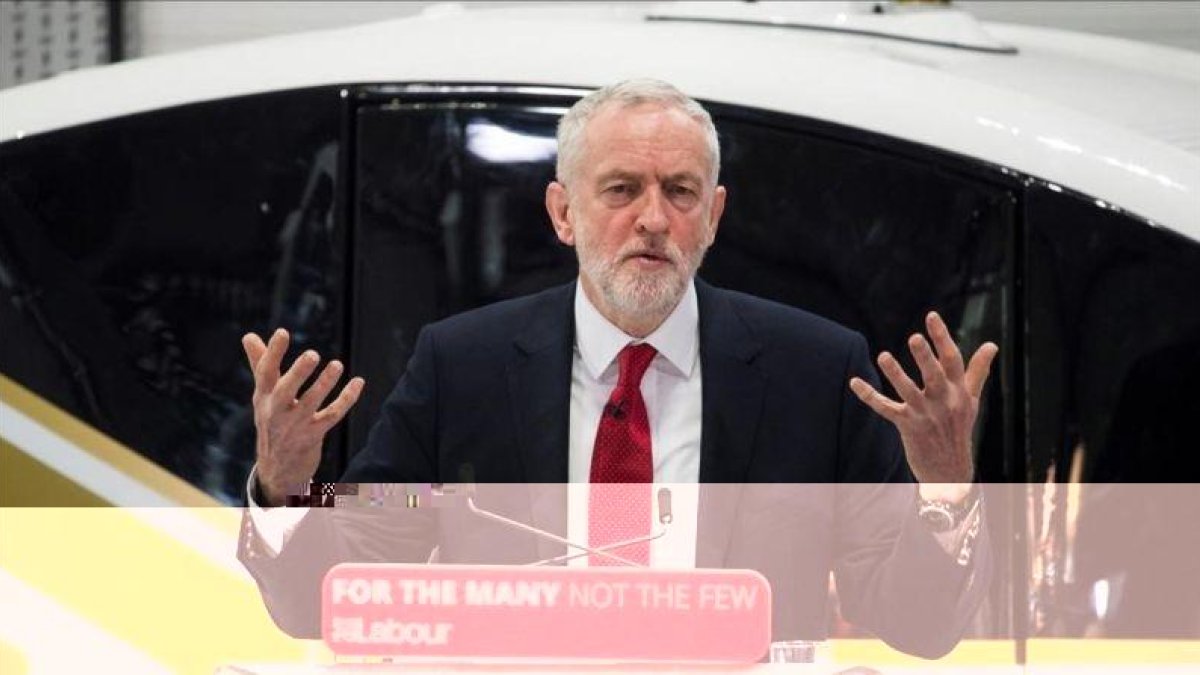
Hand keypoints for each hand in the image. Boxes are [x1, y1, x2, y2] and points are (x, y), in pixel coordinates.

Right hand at [243, 329, 364, 505]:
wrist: (277, 468)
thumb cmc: (272, 420)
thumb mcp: (263, 395)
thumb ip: (260, 364)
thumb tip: (248, 336)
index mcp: (264, 397)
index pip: (265, 373)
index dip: (272, 353)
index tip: (282, 332)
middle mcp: (277, 411)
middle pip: (285, 390)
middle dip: (298, 372)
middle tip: (313, 354)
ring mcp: (295, 425)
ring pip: (311, 403)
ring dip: (325, 384)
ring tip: (337, 365)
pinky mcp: (314, 435)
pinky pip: (332, 415)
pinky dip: (346, 399)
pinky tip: (358, 382)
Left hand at [849, 312, 997, 497]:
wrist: (950, 472)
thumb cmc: (958, 429)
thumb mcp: (971, 400)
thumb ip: (977, 371)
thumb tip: (992, 344)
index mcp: (959, 392)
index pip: (953, 361)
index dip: (942, 338)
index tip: (931, 316)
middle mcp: (943, 402)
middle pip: (934, 376)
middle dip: (925, 357)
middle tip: (914, 338)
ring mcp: (925, 415)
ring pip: (908, 392)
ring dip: (895, 374)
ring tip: (883, 356)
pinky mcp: (907, 426)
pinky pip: (886, 409)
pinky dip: (869, 396)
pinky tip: (854, 382)